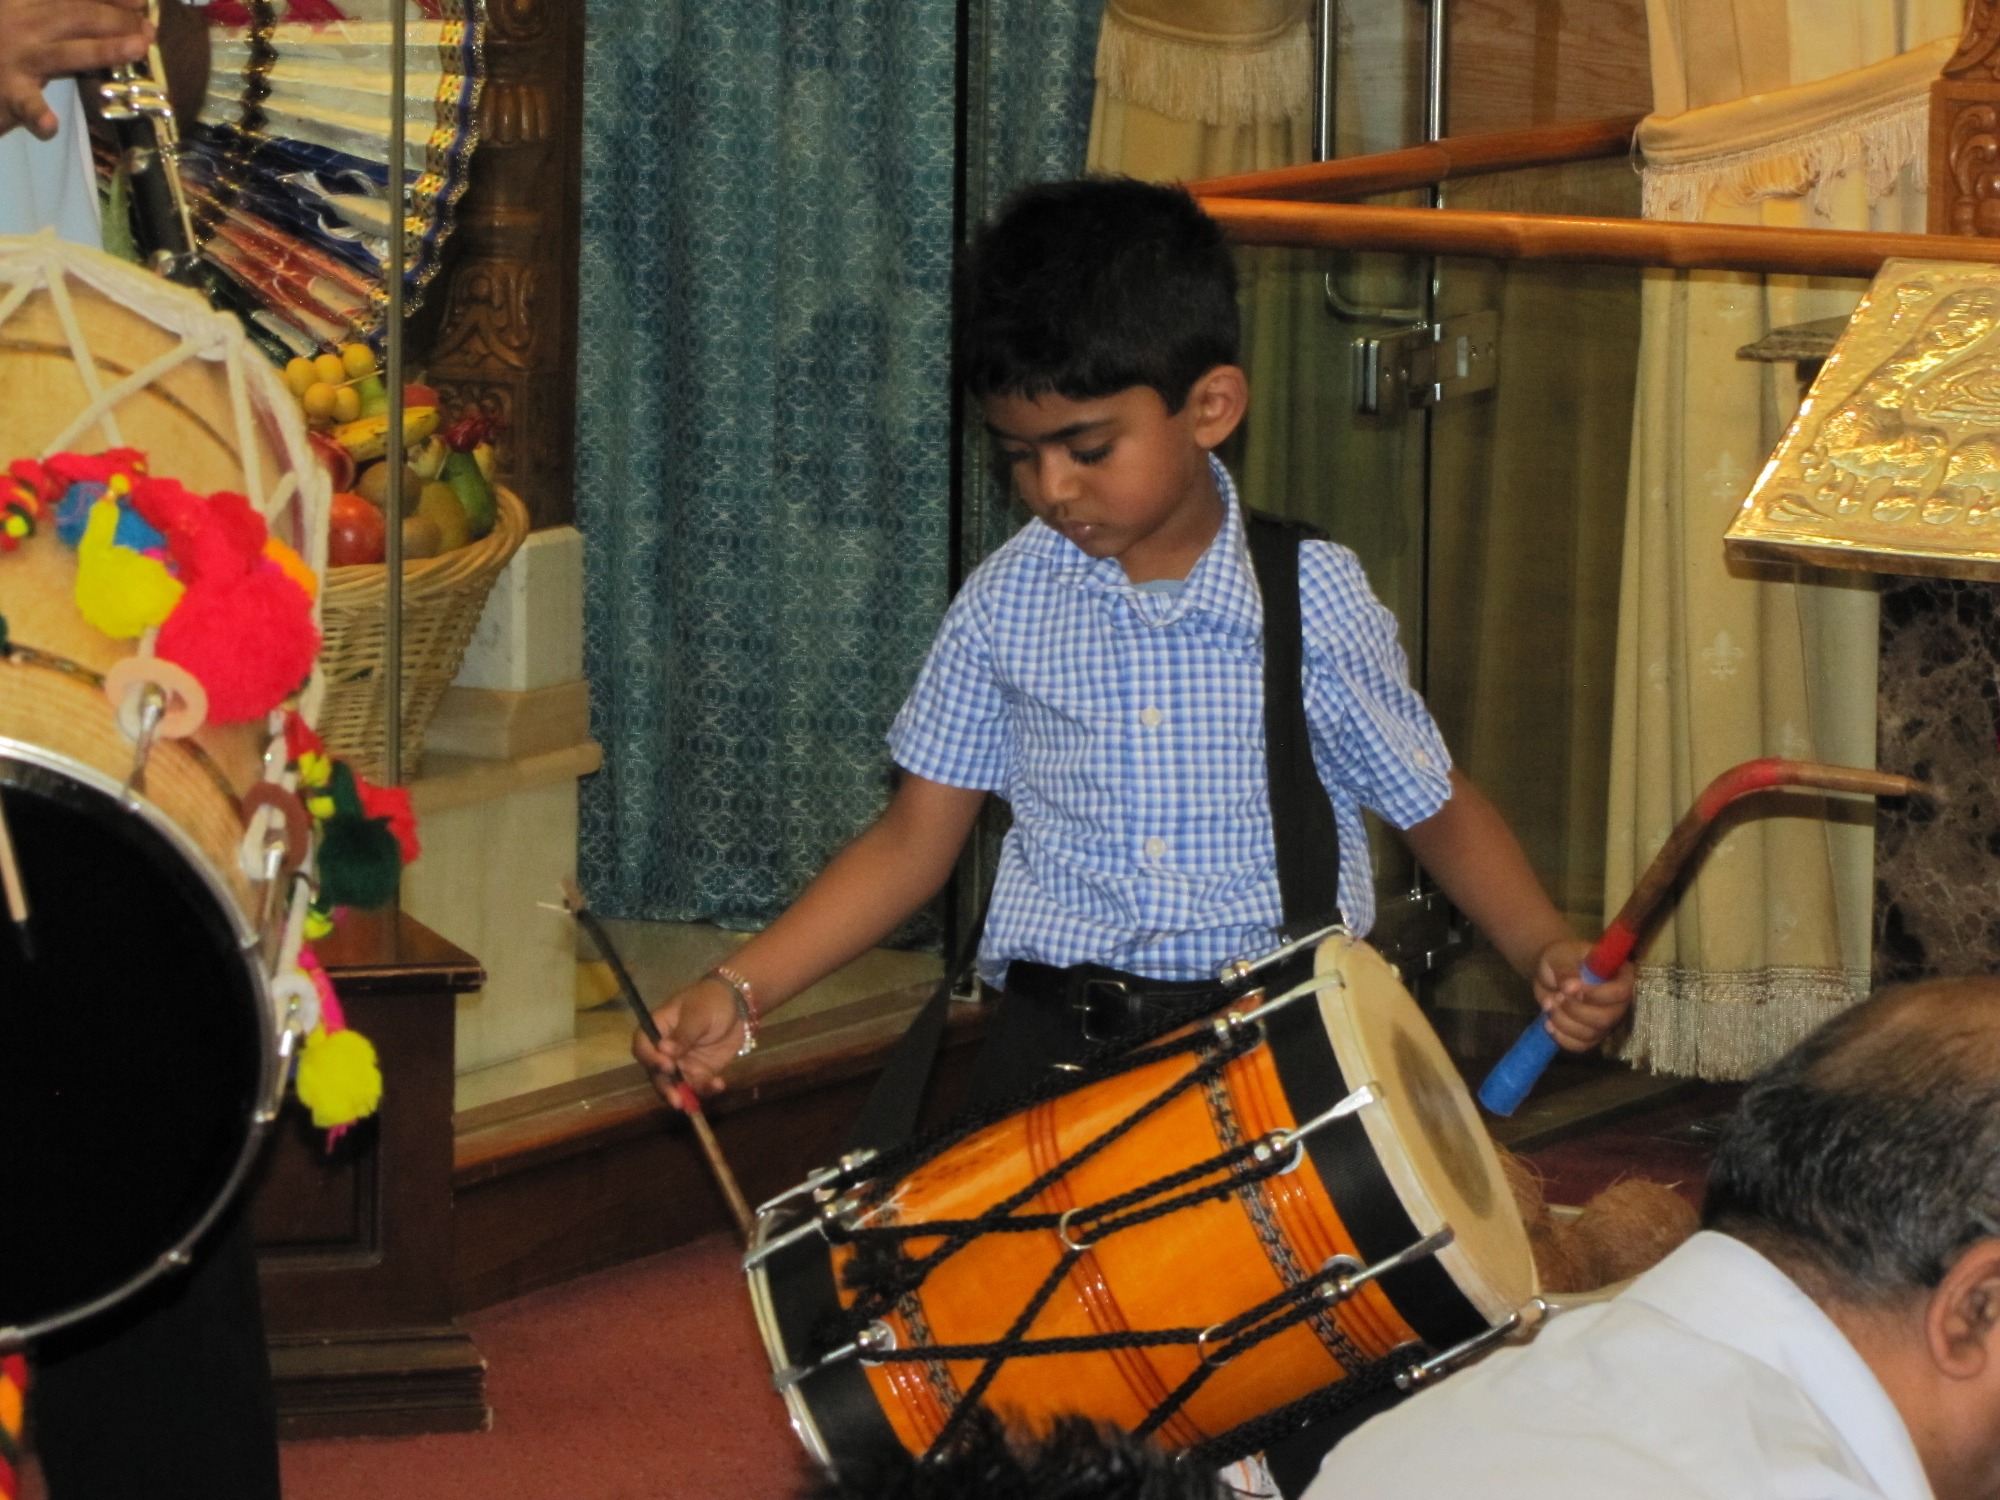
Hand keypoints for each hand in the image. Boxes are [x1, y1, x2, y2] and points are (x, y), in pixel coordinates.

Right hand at [0, 0, 150, 139]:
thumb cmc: (3, 46)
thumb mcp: (28, 18)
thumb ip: (65, 13)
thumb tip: (124, 17)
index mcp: (23, 1)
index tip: (141, 2)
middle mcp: (17, 20)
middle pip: (74, 14)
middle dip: (115, 20)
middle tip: (150, 31)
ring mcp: (13, 56)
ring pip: (64, 52)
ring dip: (104, 49)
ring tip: (138, 48)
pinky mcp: (7, 91)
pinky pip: (26, 103)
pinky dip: (38, 114)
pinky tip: (50, 125)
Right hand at [632, 977, 744, 1111]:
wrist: (737, 1004)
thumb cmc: (710, 1000)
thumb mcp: (697, 1013)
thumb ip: (683, 1034)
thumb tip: (663, 1050)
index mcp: (657, 1029)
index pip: (643, 1047)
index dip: (649, 1059)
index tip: (666, 1065)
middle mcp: (664, 1050)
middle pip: (657, 1073)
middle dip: (665, 1087)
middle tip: (677, 1099)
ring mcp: (682, 1063)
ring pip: (676, 1084)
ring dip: (686, 1094)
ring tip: (696, 1101)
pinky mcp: (700, 1071)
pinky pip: (699, 1085)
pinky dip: (707, 1089)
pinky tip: (719, 1085)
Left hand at [1532, 937, 1634, 1051]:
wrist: (1549, 974)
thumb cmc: (1561, 958)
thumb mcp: (1560, 957)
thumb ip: (1566, 970)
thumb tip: (1571, 986)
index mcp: (1619, 976)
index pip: (1622, 992)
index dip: (1598, 995)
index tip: (1571, 988)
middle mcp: (1618, 1002)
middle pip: (1606, 1019)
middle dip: (1575, 1011)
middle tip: (1556, 997)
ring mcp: (1606, 1020)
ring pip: (1591, 1034)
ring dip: (1564, 1022)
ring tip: (1548, 1004)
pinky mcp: (1591, 1034)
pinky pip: (1581, 1046)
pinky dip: (1562, 1038)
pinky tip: (1548, 1024)